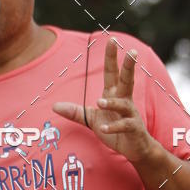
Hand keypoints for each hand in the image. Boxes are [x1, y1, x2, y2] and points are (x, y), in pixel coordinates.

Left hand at [53, 38, 153, 162]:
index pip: (112, 73)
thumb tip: (54, 106)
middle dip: (129, 66)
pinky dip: (113, 127)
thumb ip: (76, 112)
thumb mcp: (91, 120)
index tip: (111, 40)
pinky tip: (103, 128)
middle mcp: (124, 101)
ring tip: (100, 102)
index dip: (111, 57)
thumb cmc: (115, 131)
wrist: (135, 149)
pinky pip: (124, 125)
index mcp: (114, 95)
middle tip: (132, 51)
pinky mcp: (134, 129)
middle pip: (127, 80)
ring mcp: (130, 115)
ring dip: (112, 103)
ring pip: (124, 104)